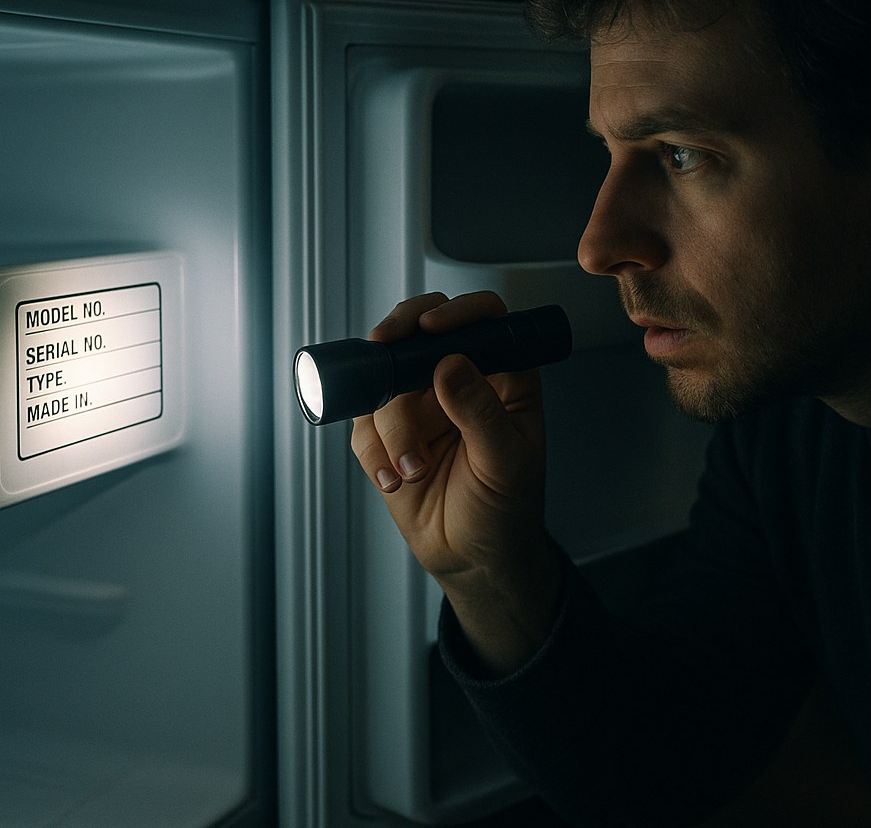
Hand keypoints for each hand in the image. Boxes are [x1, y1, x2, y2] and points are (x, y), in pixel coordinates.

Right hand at [351, 291, 560, 672]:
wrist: (473, 558)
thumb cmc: (507, 509)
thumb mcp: (505, 463)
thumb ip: (481, 414)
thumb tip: (450, 365)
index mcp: (503, 376)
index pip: (485, 320)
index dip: (458, 313)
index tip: (432, 328)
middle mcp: (458, 379)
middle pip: (421, 329)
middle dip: (397, 337)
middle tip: (384, 350)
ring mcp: (420, 403)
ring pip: (385, 381)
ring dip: (392, 425)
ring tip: (413, 468)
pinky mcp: (388, 432)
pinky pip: (364, 424)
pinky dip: (373, 450)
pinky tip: (394, 477)